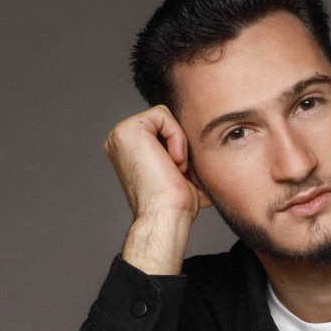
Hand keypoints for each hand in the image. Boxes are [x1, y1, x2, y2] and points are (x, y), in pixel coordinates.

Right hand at [104, 104, 210, 273]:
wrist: (168, 215)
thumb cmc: (178, 203)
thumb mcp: (185, 175)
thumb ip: (186, 156)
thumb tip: (209, 148)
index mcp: (131, 150)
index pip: (164, 129)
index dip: (181, 147)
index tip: (181, 173)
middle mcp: (121, 141)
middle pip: (165, 122)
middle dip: (181, 144)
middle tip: (180, 171)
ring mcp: (121, 134)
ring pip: (165, 117)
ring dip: (179, 143)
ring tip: (176, 168)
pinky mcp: (127, 129)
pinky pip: (162, 114)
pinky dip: (175, 137)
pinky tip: (173, 161)